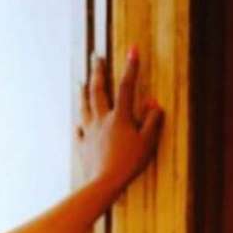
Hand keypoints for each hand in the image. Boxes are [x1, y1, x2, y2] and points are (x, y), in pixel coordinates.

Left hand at [75, 47, 163, 192]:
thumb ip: (152, 121)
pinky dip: (80, 124)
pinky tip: (78, 123)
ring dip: (83, 92)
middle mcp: (101, 120)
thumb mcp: (148, 142)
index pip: (126, 87)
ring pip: (84, 107)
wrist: (103, 183)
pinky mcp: (82, 146)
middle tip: (95, 56)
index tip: (132, 49)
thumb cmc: (129, 163)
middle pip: (97, 91)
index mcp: (119, 117)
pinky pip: (79, 131)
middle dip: (97, 71)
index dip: (130, 68)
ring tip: (80, 82)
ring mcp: (89, 132)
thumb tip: (154, 103)